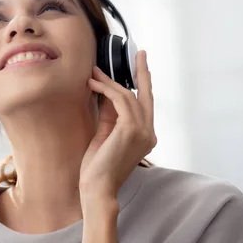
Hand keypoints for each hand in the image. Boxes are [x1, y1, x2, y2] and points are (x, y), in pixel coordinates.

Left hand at [79, 50, 156, 201]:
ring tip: (93, 73)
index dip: (142, 84)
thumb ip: (109, 116)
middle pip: (146, 94)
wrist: (97, 188)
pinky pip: (120, 100)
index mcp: (145, 136)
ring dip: (110, 81)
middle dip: (142, 72)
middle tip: (139, 53)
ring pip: (129, 95)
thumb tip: (107, 95)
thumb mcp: (105, 136)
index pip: (145, 104)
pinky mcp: (131, 129)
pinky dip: (106, 89)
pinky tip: (93, 84)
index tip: (139, 66)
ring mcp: (143, 131)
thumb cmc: (98, 167)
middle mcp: (149, 133)